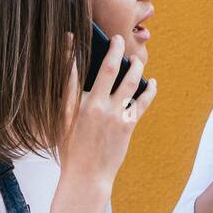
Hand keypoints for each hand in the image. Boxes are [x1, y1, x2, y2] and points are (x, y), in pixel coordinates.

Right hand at [63, 33, 156, 183]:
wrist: (87, 176)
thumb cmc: (72, 150)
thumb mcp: (60, 124)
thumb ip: (67, 99)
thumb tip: (73, 77)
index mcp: (73, 105)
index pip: (70, 69)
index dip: (69, 50)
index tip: (71, 36)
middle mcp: (95, 106)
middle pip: (108, 69)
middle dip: (114, 49)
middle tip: (117, 39)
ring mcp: (114, 115)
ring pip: (129, 81)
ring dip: (136, 65)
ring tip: (137, 58)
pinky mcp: (128, 125)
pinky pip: (142, 101)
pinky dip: (149, 90)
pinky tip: (152, 82)